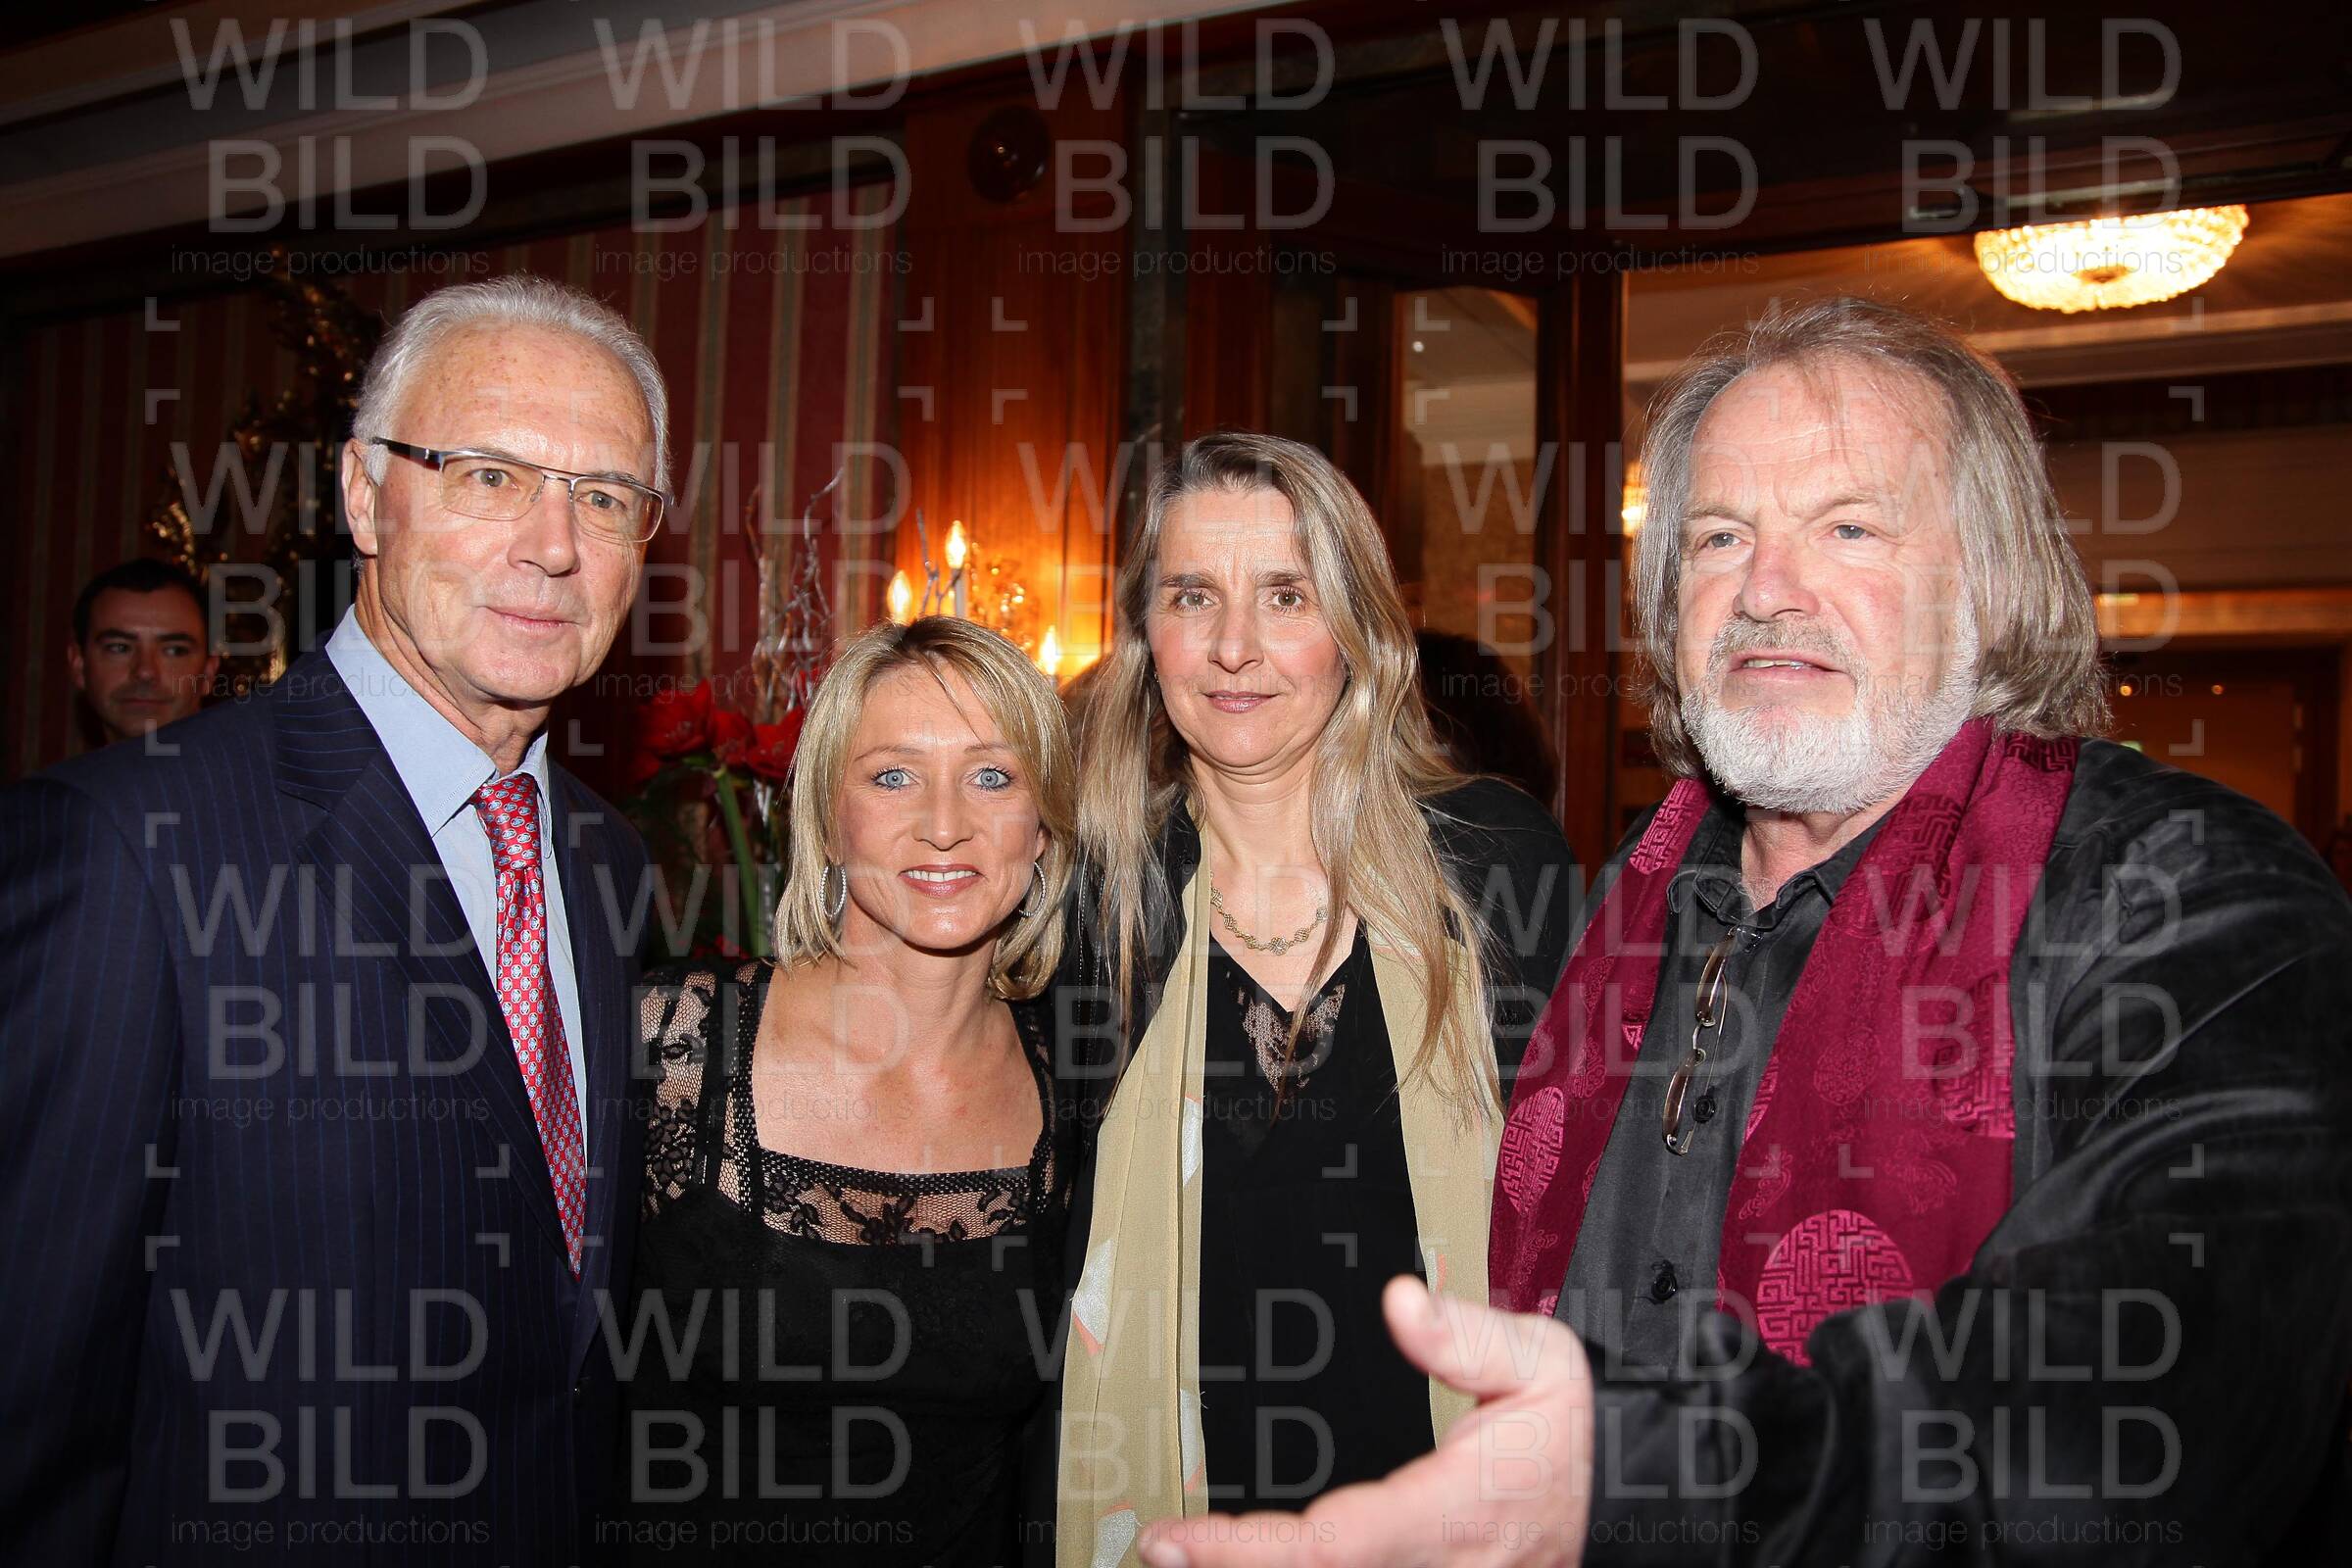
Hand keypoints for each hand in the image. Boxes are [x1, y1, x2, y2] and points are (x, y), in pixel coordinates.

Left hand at [1136, 1275, 1593, 1567]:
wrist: (1636, 1494)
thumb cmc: (1579, 1432)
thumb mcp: (1541, 1360)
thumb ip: (1466, 1335)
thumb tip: (1400, 1301)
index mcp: (1454, 1511)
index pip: (1329, 1544)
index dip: (1242, 1552)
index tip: (1175, 1540)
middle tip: (1163, 1552)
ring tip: (1196, 1560)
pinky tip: (1259, 1567)